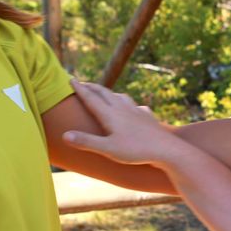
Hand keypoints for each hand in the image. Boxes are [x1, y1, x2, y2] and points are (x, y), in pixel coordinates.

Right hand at [62, 82, 191, 165]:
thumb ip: (86, 142)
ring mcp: (136, 110)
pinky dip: (129, 104)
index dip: (80, 89)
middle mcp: (122, 108)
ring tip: (105, 92)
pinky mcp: (146, 116)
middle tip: (81, 82)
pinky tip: (134, 108)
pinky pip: (135, 106)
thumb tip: (64, 135)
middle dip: (91, 87)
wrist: (166, 149)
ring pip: (119, 96)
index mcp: (110, 114)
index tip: (71, 79)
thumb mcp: (108, 149)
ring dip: (109, 92)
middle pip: (104, 93)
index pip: (91, 98)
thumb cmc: (136, 151)